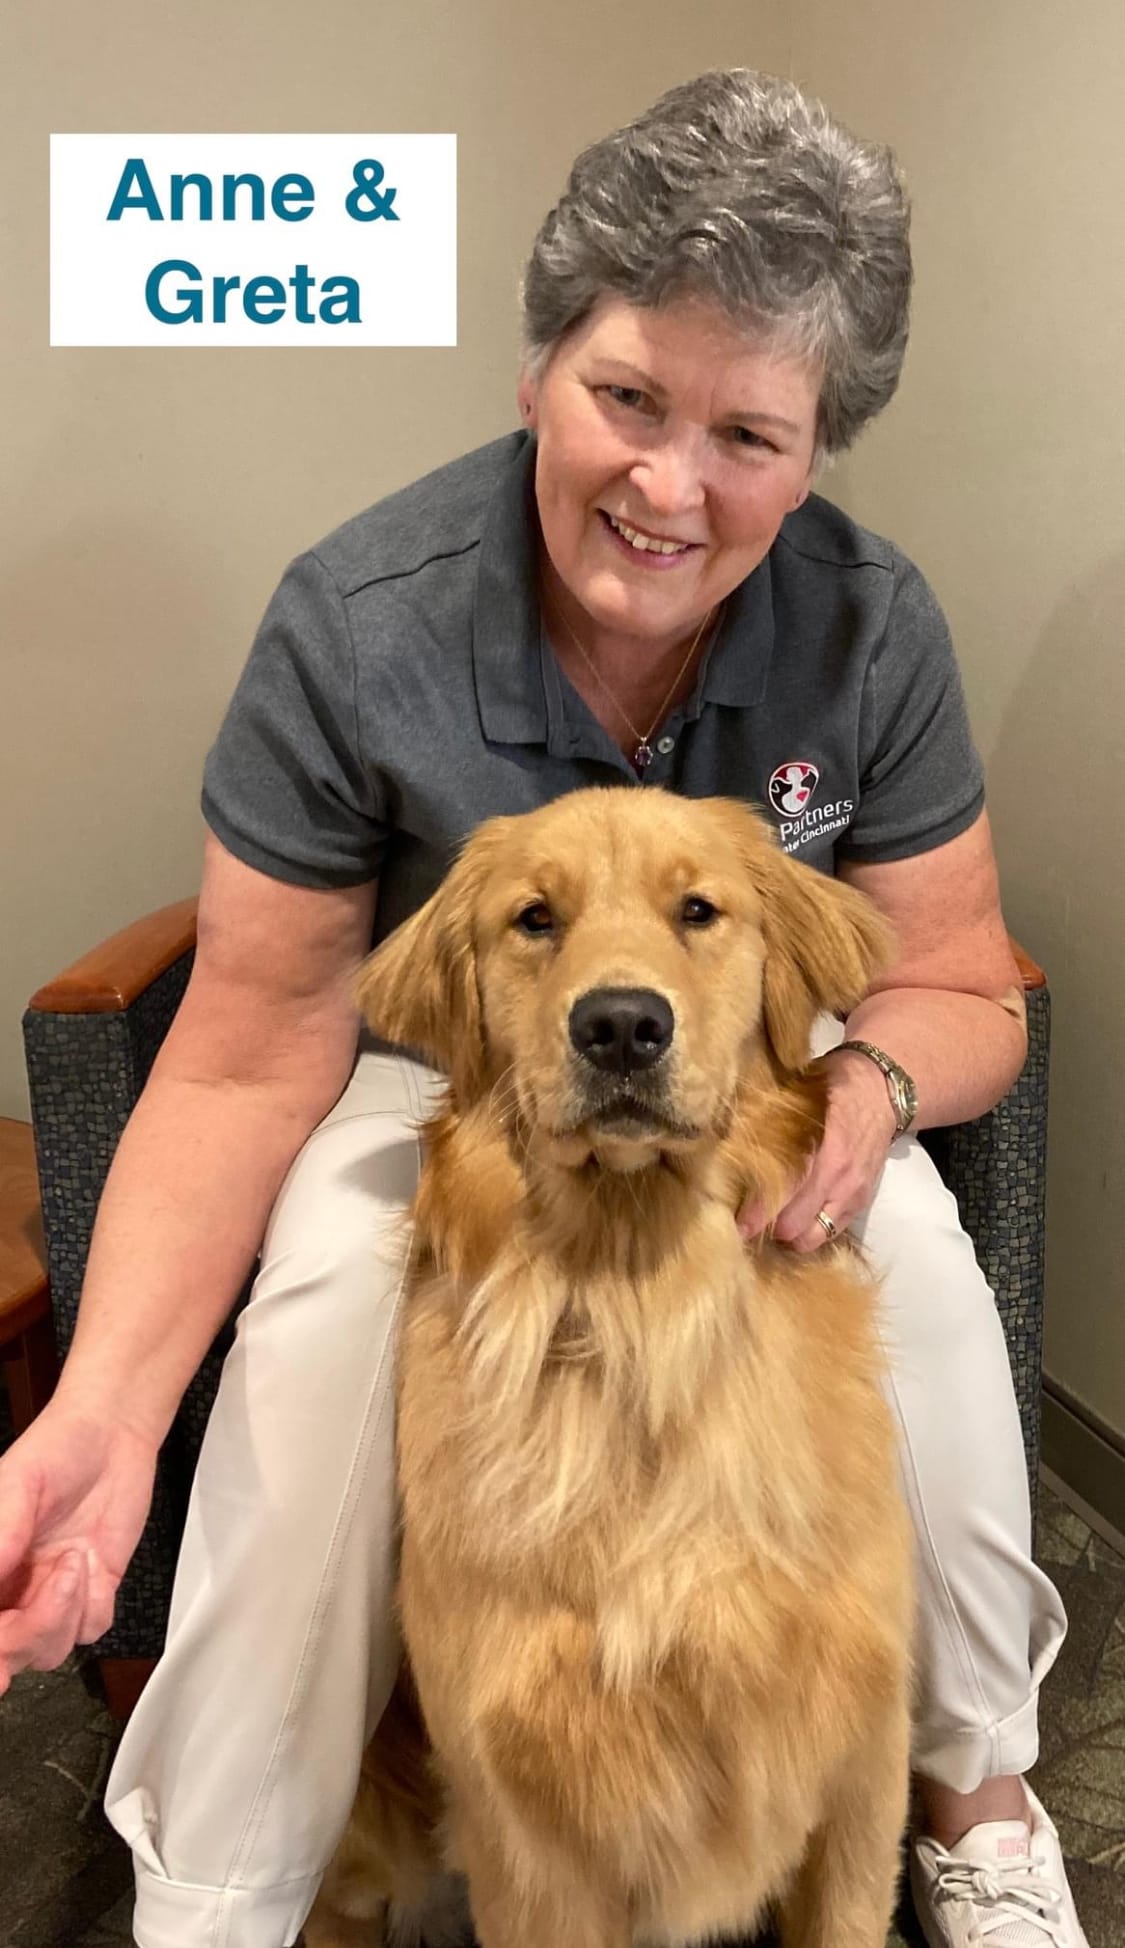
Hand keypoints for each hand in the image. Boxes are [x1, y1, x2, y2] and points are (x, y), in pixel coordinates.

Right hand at [0, 1401, 157, 1694]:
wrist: (114, 1435)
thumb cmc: (57, 1449)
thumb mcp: (16, 1489)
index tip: (1, 1642)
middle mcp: (10, 1589)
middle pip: (6, 1652)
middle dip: (24, 1635)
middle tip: (50, 1587)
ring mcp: (49, 1595)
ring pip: (47, 1649)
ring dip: (62, 1613)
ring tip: (73, 1560)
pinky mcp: (90, 1593)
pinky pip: (89, 1629)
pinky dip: (92, 1607)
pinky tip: (91, 1563)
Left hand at [737, 1048, 897, 1251]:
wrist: (881, 1088)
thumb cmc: (831, 1086)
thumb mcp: (796, 1095)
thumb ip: (769, 1123)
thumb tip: (725, 1137)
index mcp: (819, 1150)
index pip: (781, 1195)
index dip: (755, 1217)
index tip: (736, 1226)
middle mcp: (837, 1177)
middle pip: (793, 1226)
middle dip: (769, 1229)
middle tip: (752, 1221)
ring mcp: (852, 1192)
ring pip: (813, 1237)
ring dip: (792, 1235)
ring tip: (776, 1223)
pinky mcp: (863, 1200)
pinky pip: (833, 1232)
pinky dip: (813, 1231)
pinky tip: (800, 1219)